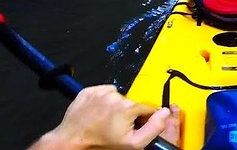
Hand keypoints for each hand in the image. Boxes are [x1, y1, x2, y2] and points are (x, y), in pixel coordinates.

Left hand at [34, 85, 169, 149]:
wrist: (71, 142)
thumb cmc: (100, 145)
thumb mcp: (132, 144)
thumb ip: (153, 128)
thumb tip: (165, 113)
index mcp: (128, 106)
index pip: (147, 108)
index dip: (144, 119)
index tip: (136, 126)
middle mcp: (115, 95)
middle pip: (131, 103)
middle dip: (128, 114)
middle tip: (117, 128)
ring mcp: (100, 91)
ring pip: (117, 97)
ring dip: (115, 107)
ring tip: (105, 121)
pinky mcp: (89, 91)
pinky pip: (103, 93)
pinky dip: (103, 101)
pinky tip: (98, 113)